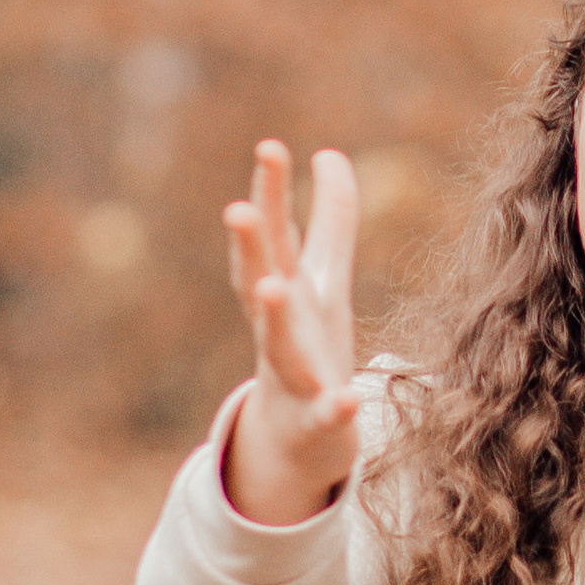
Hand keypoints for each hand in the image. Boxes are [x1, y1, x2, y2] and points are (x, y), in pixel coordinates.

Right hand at [222, 140, 360, 524]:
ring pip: (277, 344)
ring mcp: (292, 374)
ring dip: (273, 316)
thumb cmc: (310, 344)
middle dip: (250, 247)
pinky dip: (332, 409)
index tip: (271, 146)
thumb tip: (329, 153)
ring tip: (272, 287)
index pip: (275, 233)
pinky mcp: (315, 421)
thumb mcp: (325, 278)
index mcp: (286, 287)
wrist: (297, 438)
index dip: (271, 192)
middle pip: (258, 279)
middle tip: (238, 209)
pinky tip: (346, 401)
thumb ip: (332, 218)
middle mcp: (279, 326)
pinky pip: (323, 415)